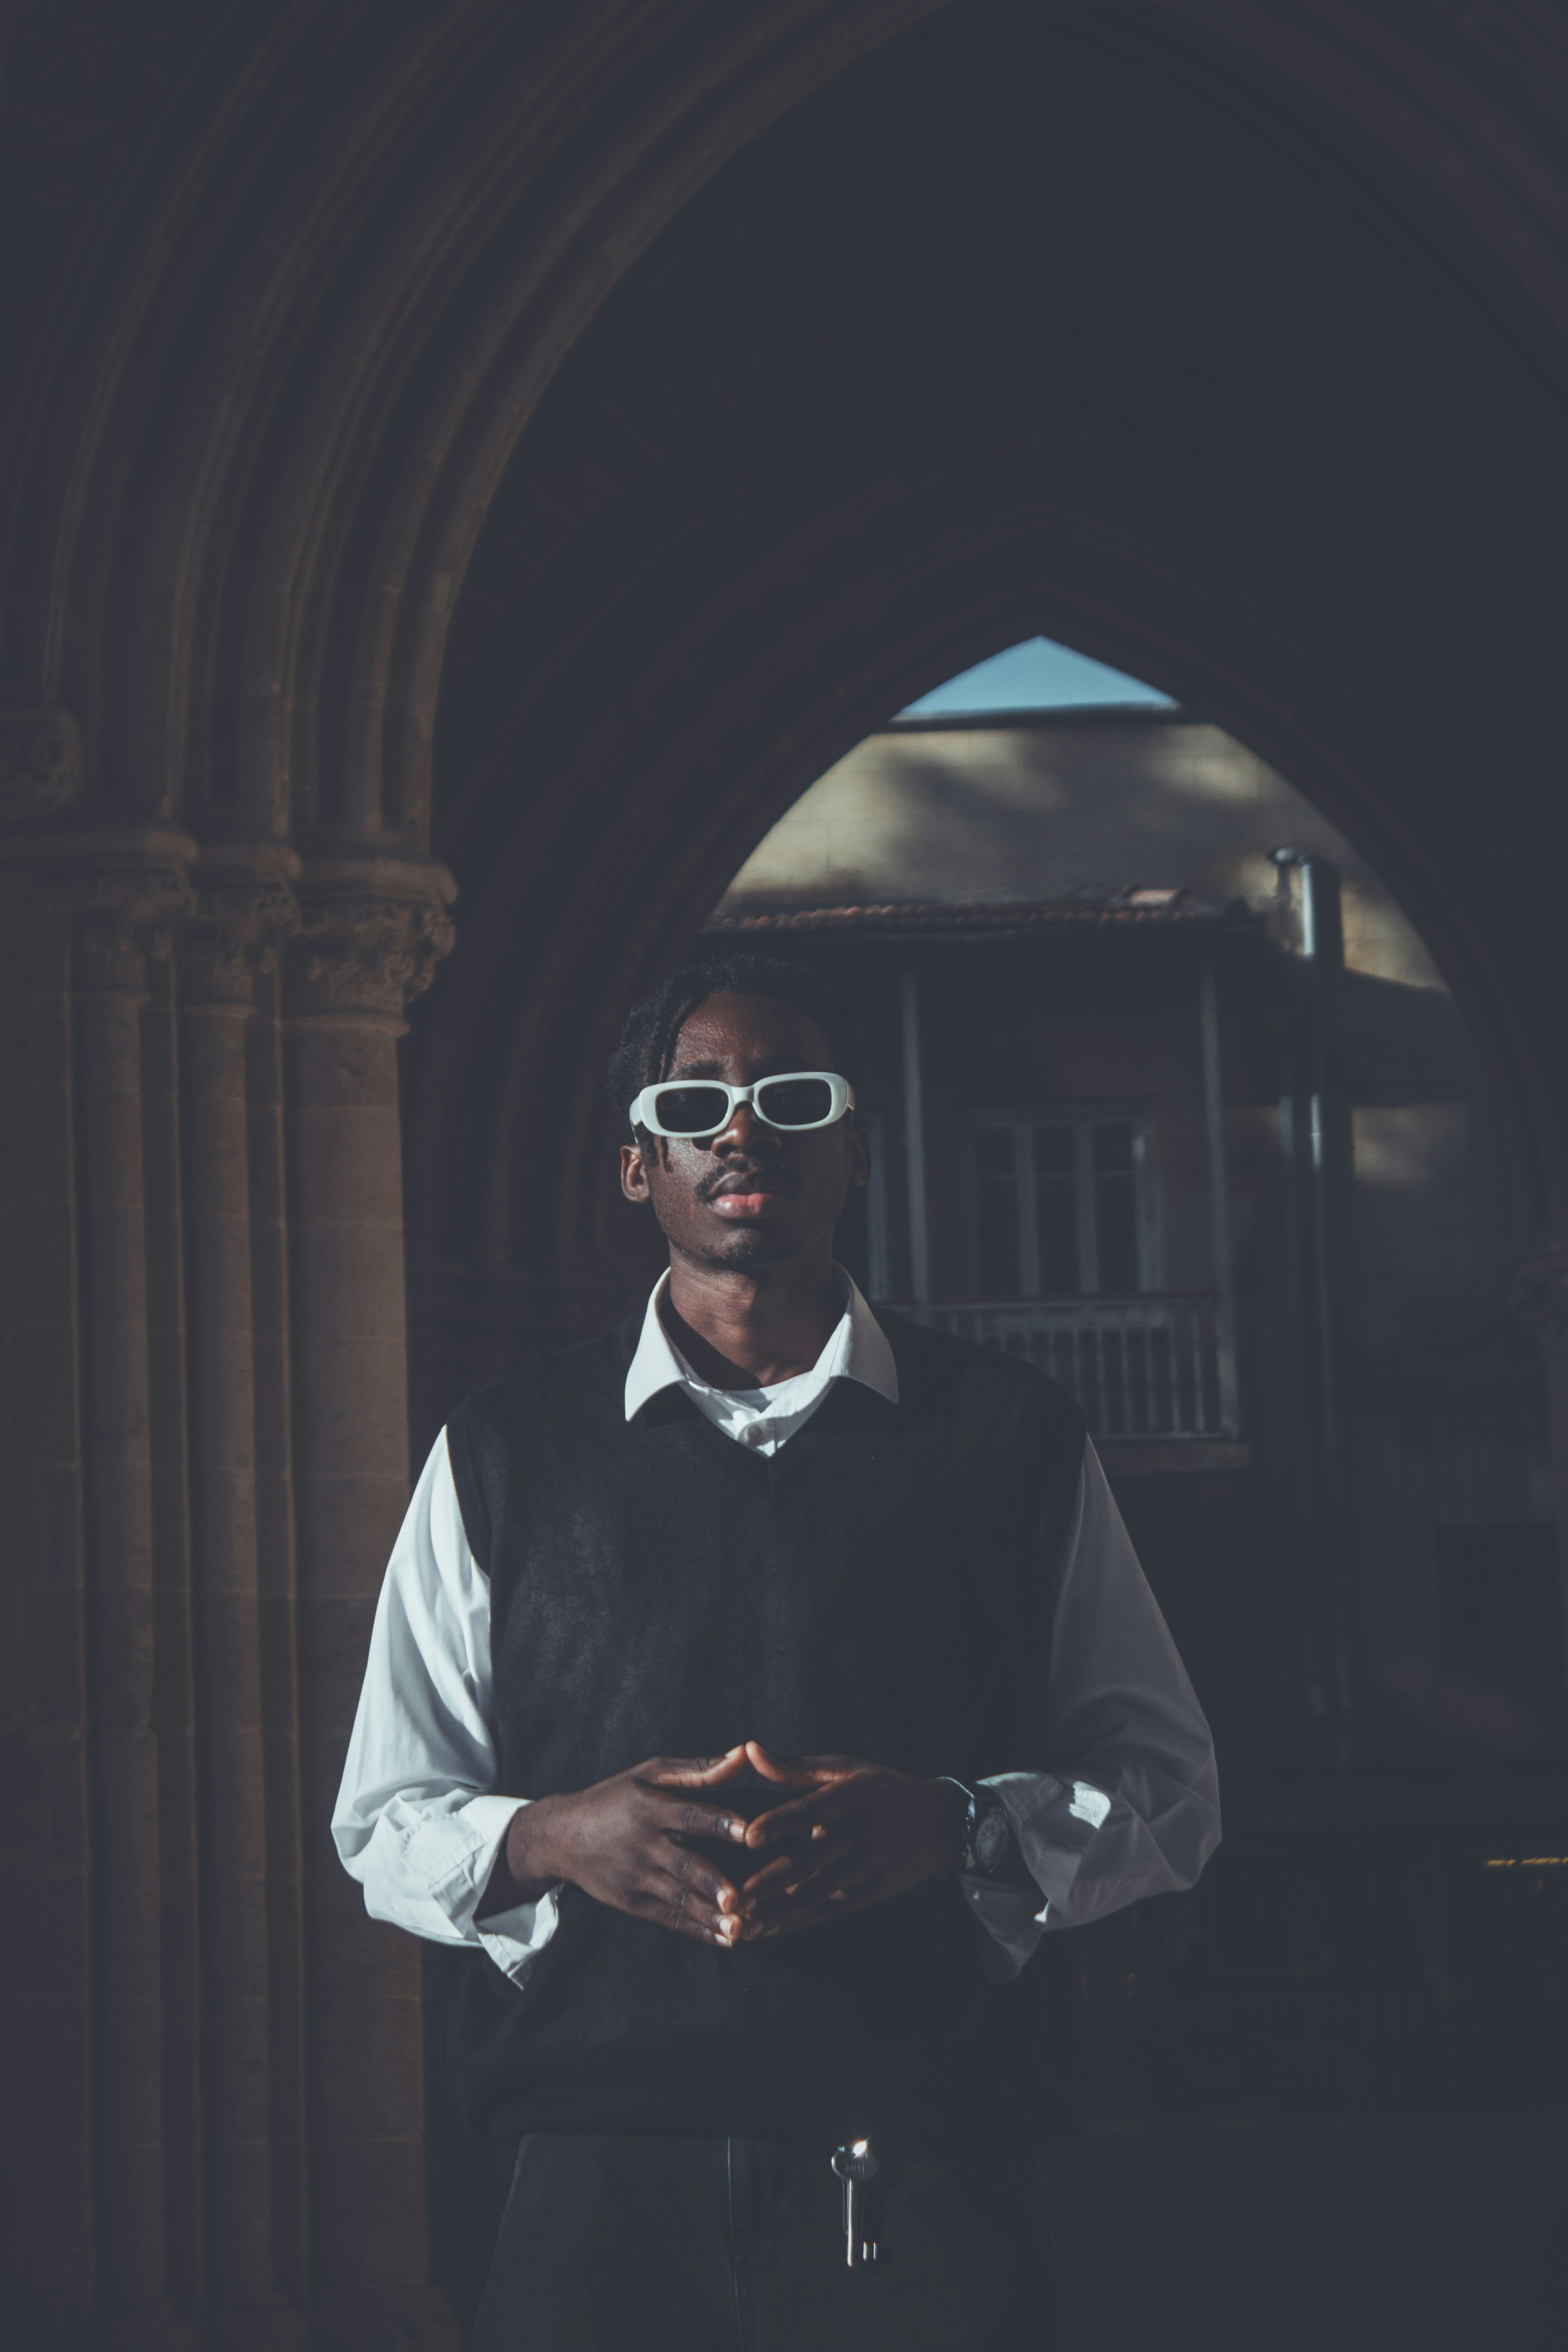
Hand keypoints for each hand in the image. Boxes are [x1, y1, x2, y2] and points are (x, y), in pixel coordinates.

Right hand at [478, 1747, 754, 1948]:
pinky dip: (697, 1930)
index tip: (748, 1831)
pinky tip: (725, 1940)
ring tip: (739, 1930)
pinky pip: (669, 1918)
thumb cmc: (615, 1798)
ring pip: (679, 1897)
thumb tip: (743, 1753)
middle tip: (739, 1900)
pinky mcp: (633, 1902)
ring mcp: (637, 1877)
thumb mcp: (649, 1774)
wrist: (562, 1837)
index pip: (688, 1815)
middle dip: (711, 1882)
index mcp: (650, 1808)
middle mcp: (644, 1844)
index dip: (718, 1822)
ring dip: (709, 1915)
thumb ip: (698, 1769)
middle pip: (683, 1864)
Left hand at [734, 1740, 962, 1937]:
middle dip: (771, 1882)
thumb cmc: (881, 1788)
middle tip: (735, 1898)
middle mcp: (861, 1833)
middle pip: (810, 1860)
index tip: (749, 1836)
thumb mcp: (845, 1768)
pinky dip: (798, 1921)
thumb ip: (794, 1765)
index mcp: (852, 1796)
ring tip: (744, 1924)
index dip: (780, 1822)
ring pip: (817, 1891)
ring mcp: (868, 1866)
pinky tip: (769, 1931)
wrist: (941, 1821)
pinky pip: (830, 1909)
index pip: (811, 1809)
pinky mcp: (872, 1891)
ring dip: (779, 1910)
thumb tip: (749, 1749)